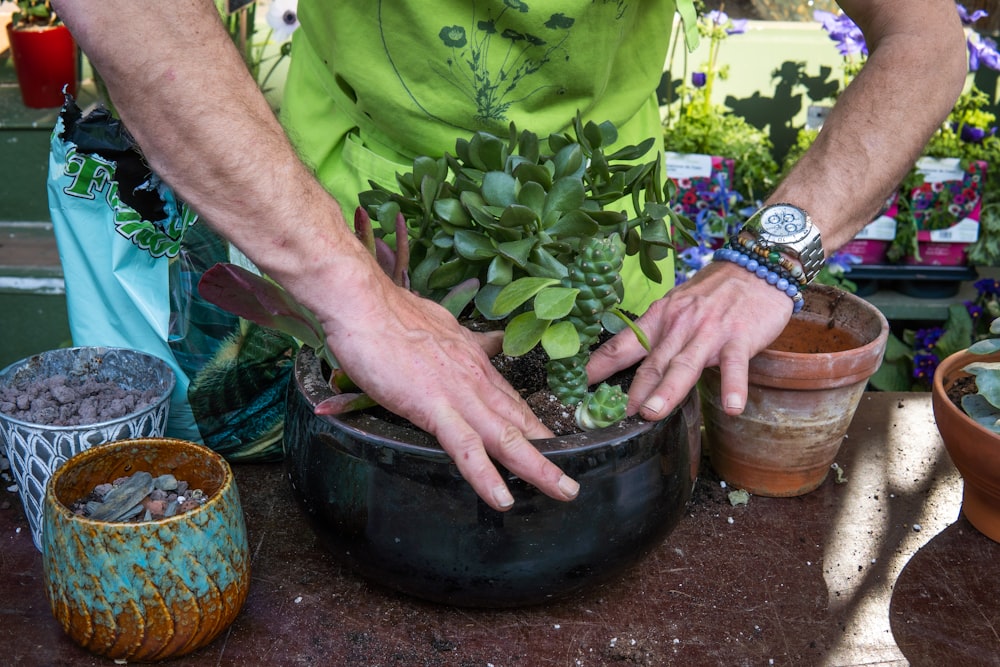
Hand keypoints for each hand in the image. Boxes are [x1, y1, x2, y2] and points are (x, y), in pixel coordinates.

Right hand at [323, 279, 578, 511]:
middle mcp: (476, 380)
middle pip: (520, 422)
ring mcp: (459, 395)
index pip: (512, 400)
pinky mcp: (433, 407)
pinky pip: (465, 447)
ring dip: (537, 468)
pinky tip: (502, 499)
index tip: (551, 444)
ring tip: (563, 492)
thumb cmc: (392, 315)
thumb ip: (466, 341)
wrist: (364, 303)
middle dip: (549, 453)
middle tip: (571, 481)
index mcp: (476, 363)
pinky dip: (485, 475)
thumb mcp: (442, 327)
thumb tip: (486, 342)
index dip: (534, 425)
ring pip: (506, 438)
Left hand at [587, 261, 792, 419]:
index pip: (622, 344)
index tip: (577, 384)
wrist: (757, 267)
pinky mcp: (740, 338)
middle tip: (617, 415)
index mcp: (660, 317)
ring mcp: (710, 332)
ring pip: (685, 365)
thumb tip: (629, 362)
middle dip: (634, 389)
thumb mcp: (677, 306)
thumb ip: (658, 334)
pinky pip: (735, 366)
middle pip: (653, 361)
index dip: (599, 365)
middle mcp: (680, 324)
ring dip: (668, 390)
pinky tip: (732, 408)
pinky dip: (734, 386)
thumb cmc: (714, 293)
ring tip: (653, 414)